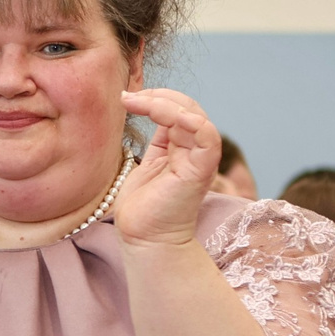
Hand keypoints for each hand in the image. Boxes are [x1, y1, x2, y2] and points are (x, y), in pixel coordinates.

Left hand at [114, 87, 221, 250]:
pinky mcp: (200, 170)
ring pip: (194, 116)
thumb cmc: (142, 207)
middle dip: (159, 96)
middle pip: (188, 107)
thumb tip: (147, 109)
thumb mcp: (147, 164)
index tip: (127, 98)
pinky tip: (164, 115)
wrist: (144, 239)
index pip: (179, 110)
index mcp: (183, 147)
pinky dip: (190, 121)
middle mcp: (195, 150)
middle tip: (128, 98)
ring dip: (165, 103)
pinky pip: (206, 136)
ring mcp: (200, 159)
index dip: (157, 98)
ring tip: (136, 102)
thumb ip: (157, 140)